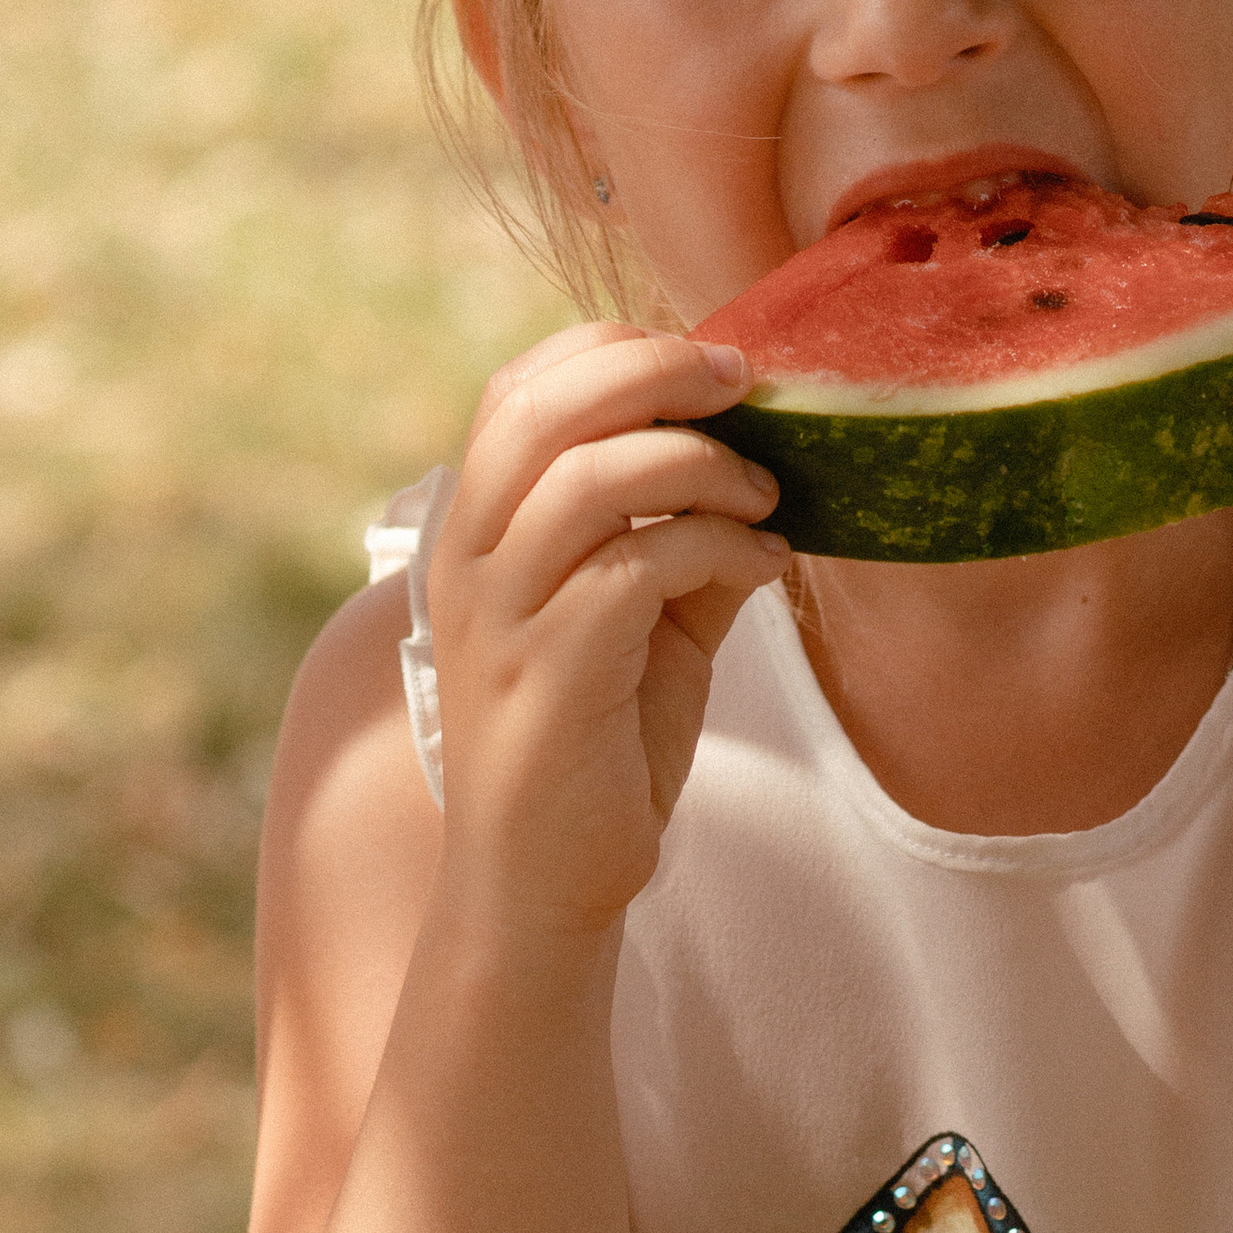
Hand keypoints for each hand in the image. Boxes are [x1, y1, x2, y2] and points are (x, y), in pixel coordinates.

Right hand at [427, 323, 791, 931]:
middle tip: (744, 387)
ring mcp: (500, 616)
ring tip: (764, 495)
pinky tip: (762, 565)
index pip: (518, 388)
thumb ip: (679, 530)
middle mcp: (469, 560)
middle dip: (657, 372)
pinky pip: (640, 565)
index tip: (711, 364)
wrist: (544, 883)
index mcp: (477, 529)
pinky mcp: (548, 674)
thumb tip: (762, 456)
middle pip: (543, 408)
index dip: (615, 349)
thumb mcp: (644, 614)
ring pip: (591, 478)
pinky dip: (719, 546)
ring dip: (701, 465)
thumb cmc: (596, 740)